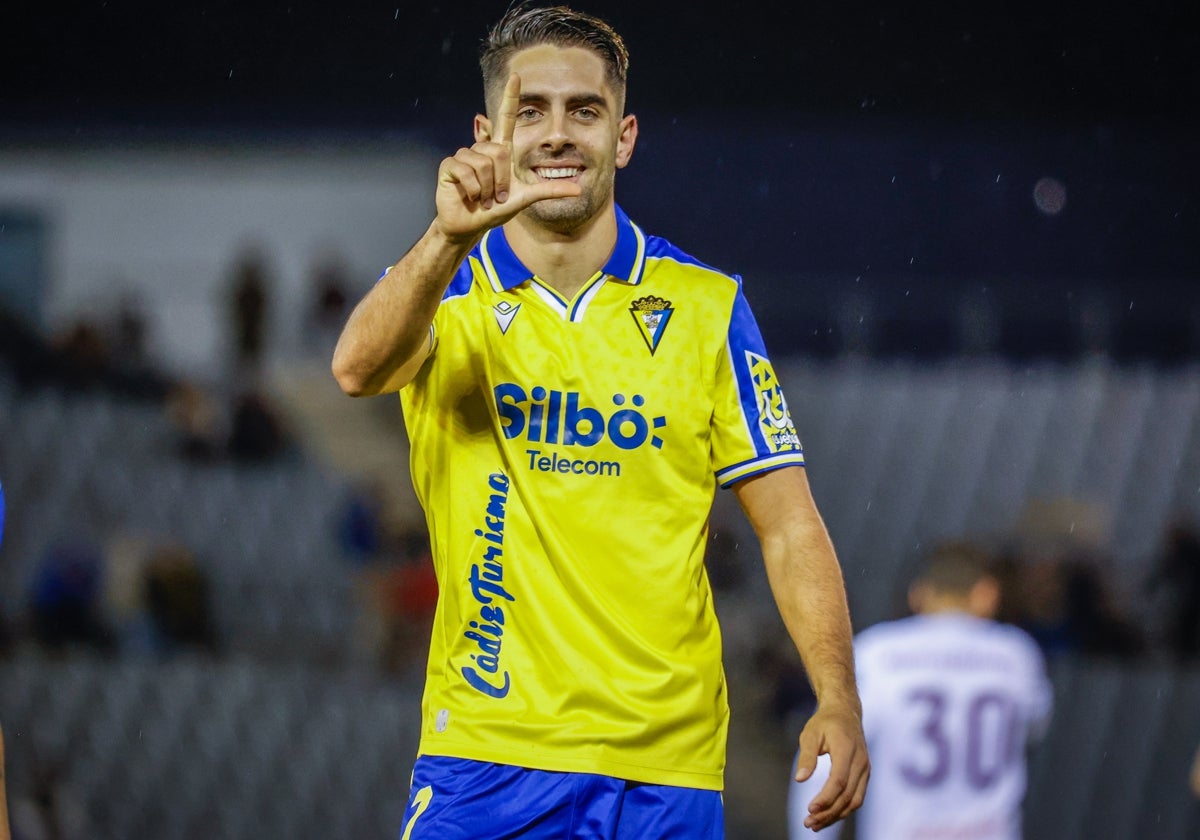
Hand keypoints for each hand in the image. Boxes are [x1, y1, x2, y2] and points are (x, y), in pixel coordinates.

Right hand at [434, 73, 581, 244]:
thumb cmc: (495, 210)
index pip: (506, 118)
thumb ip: (549, 191)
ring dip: (487, 189)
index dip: (510, 98)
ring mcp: (464, 155)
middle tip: (496, 196)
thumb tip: (578, 190)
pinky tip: (469, 196)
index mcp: (500, 151)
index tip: (516, 76)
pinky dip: (472, 189)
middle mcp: (482, 149)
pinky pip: (466, 171)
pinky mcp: (449, 165)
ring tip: (482, 197)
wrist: (470, 225)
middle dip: (501, 182)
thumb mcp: (525, 198)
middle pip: (500, 153)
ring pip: (483, 164)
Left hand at [793, 704, 868, 831]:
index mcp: (847, 749)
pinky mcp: (865, 774)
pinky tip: (828, 816)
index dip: (826, 798)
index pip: (839, 780)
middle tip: (808, 823)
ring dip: (836, 815)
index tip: (810, 809)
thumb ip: (807, 757)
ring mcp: (866, 769)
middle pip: (847, 795)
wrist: (846, 712)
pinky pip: (857, 797)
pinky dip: (843, 809)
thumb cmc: (825, 723)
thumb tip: (799, 780)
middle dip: (829, 812)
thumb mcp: (810, 734)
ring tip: (815, 824)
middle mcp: (860, 761)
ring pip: (855, 800)